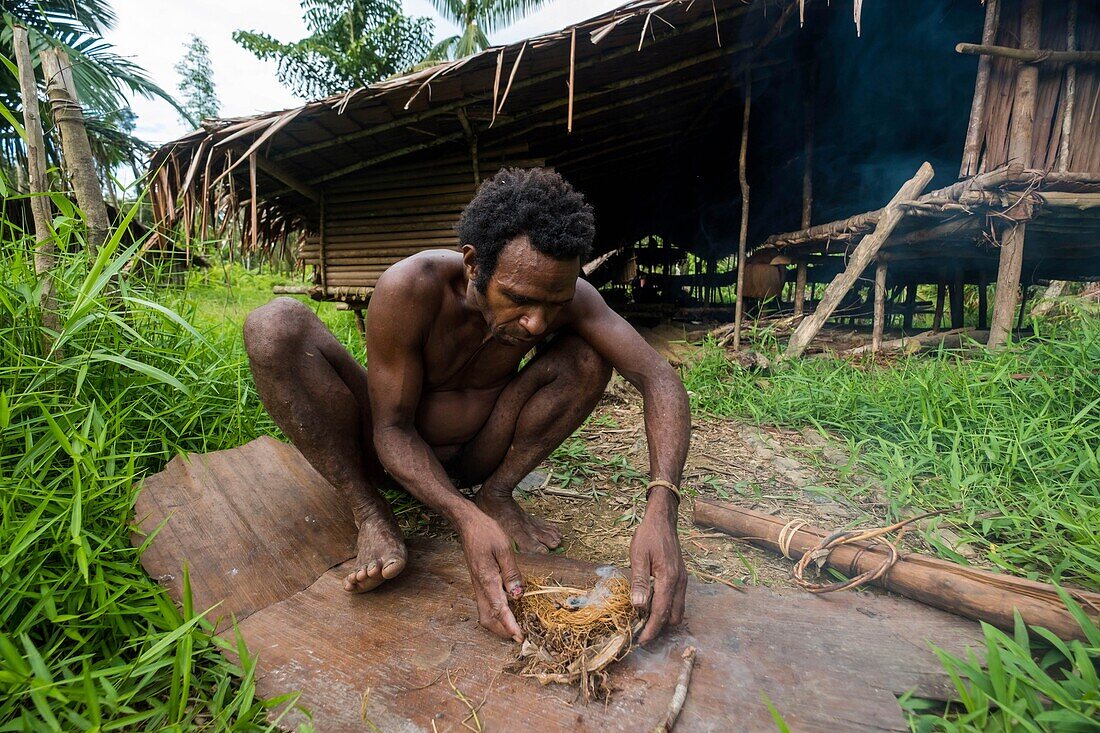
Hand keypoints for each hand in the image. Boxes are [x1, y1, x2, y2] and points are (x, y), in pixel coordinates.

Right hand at [457, 510, 525, 642]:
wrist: (468, 524)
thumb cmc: (486, 532)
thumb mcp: (504, 548)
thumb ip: (512, 573)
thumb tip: (518, 595)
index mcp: (487, 579)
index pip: (499, 608)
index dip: (510, 625)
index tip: (519, 637)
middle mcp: (480, 586)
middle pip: (487, 618)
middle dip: (502, 631)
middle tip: (519, 635)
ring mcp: (478, 585)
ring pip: (485, 613)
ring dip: (499, 624)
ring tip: (516, 626)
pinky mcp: (479, 582)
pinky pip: (486, 604)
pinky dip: (496, 613)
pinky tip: (509, 609)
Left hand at [629, 499, 686, 644]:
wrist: (663, 520)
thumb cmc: (648, 536)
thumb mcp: (638, 556)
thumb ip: (639, 581)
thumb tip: (639, 606)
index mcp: (669, 578)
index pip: (661, 612)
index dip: (651, 629)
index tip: (642, 642)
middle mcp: (680, 582)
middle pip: (674, 616)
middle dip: (659, 628)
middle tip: (641, 632)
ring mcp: (683, 580)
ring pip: (678, 610)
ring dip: (664, 619)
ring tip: (645, 621)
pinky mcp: (682, 577)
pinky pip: (678, 600)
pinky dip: (667, 608)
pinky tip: (653, 605)